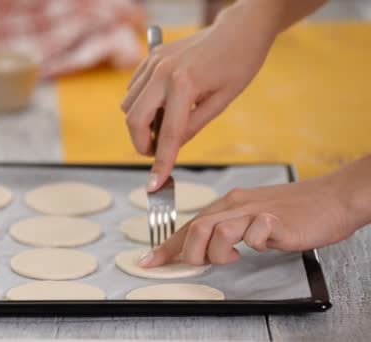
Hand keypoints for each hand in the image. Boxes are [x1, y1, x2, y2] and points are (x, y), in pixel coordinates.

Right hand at [121, 7, 276, 191]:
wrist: (239, 29)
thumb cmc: (239, 63)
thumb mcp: (222, 101)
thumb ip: (193, 126)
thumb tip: (172, 147)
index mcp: (184, 84)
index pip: (167, 134)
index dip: (161, 163)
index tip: (154, 184)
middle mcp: (162, 72)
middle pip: (134, 120)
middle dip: (141, 143)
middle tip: (157, 152)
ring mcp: (154, 63)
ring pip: (128, 105)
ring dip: (140, 123)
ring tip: (164, 124)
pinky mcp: (151, 58)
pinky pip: (133, 89)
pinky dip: (141, 103)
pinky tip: (162, 104)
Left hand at [139, 172, 360, 266]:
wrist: (331, 197)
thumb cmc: (292, 211)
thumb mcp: (251, 218)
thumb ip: (228, 230)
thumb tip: (205, 249)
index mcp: (227, 204)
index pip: (189, 225)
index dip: (167, 246)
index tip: (149, 261)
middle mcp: (236, 204)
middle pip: (196, 227)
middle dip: (189, 252)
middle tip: (201, 264)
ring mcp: (256, 210)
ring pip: (217, 230)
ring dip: (218, 251)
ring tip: (233, 257)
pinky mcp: (277, 220)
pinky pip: (256, 233)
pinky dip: (254, 244)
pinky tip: (263, 245)